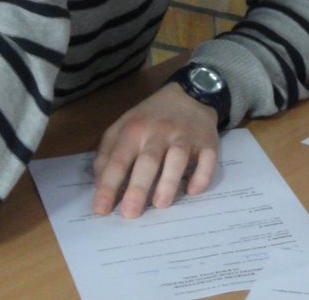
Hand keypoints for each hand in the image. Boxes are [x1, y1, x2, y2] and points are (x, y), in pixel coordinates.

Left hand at [92, 83, 219, 217]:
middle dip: (138, 188)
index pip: (118, 160)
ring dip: (169, 182)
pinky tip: (192, 191)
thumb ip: (108, 154)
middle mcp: (159, 132)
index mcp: (134, 130)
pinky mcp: (208, 142)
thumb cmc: (149, 118)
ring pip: (177, 158)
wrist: (188, 94)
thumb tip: (100, 185)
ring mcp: (185, 136)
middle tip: (130, 214)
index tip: (101, 209)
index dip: (109, 185)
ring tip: (160, 205)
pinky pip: (208, 159)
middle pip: (148, 161)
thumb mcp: (122, 127)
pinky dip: (202, 176)